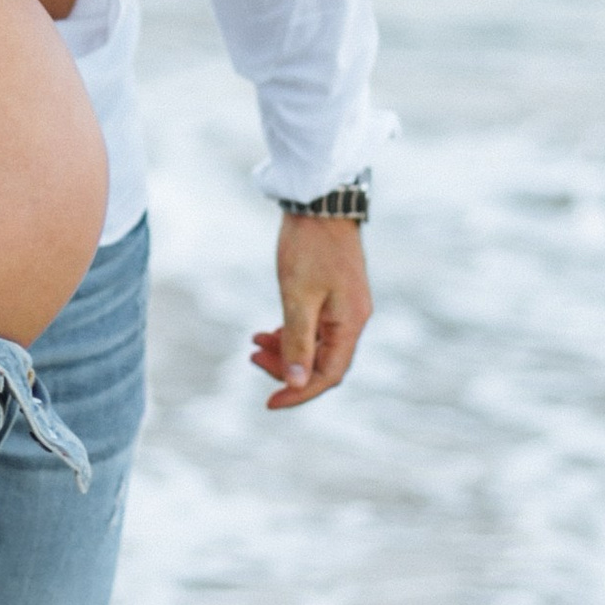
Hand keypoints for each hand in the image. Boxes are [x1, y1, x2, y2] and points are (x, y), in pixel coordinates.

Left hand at [249, 214, 370, 409]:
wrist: (320, 202)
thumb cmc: (309, 247)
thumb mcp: (297, 296)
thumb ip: (297, 340)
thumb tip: (295, 382)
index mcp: (350, 324)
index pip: (328, 375)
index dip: (298, 392)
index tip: (269, 403)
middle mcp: (353, 319)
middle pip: (322, 363)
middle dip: (286, 368)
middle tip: (252, 359)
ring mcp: (344, 307)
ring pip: (315, 345)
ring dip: (285, 350)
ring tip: (253, 344)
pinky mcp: (334, 295)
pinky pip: (314, 328)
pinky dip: (290, 333)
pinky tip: (267, 331)